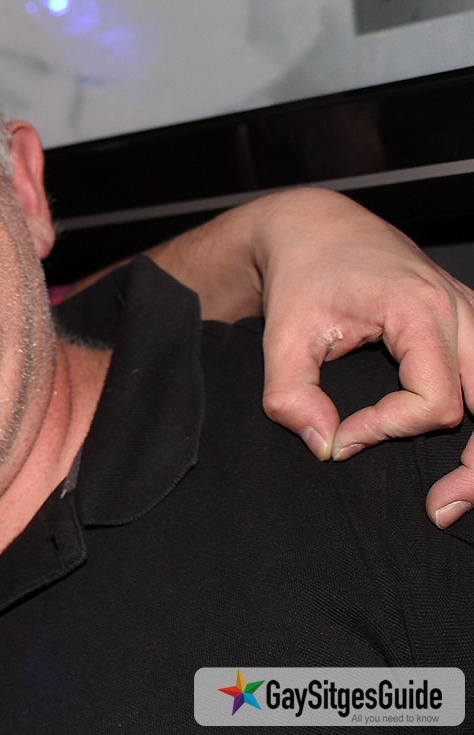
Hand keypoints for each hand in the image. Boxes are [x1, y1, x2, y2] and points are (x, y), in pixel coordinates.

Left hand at [250, 189, 473, 526]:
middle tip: (441, 507)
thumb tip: (325, 447)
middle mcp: (459, 311)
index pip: (434, 403)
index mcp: (417, 310)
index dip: (389, 431)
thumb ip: (292, 394)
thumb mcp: (280, 335)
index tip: (342, 436)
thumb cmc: (302, 274)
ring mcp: (471, 315)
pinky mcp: (469, 323)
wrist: (315, 227)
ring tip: (462, 492)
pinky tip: (470, 453)